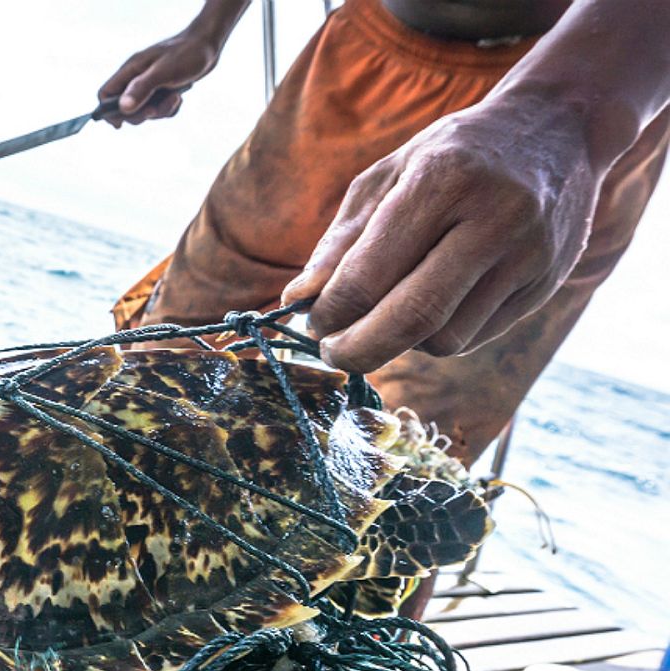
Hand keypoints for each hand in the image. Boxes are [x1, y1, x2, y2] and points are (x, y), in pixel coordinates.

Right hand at [97, 32, 221, 126]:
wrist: (208, 45)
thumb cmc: (186, 53)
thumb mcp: (163, 72)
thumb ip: (141, 89)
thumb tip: (123, 108)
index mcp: (130, 70)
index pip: (106, 93)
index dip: (108, 110)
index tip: (119, 124)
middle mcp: (136, 78)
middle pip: (125, 108)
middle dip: (141, 114)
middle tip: (155, 109)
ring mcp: (149, 84)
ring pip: (144, 110)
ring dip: (159, 111)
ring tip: (174, 97)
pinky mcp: (162, 89)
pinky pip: (159, 109)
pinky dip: (169, 108)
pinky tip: (179, 97)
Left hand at [285, 95, 603, 372]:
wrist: (560, 128)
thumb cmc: (455, 153)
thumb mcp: (389, 174)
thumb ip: (342, 239)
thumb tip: (297, 298)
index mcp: (442, 181)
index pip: (371, 274)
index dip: (332, 312)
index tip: (314, 323)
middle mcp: (494, 218)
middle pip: (413, 318)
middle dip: (359, 350)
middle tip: (332, 353)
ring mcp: (529, 254)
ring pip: (446, 338)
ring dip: (402, 343)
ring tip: (385, 316)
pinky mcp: (547, 283)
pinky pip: (478, 335)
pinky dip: (440, 335)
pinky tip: (432, 306)